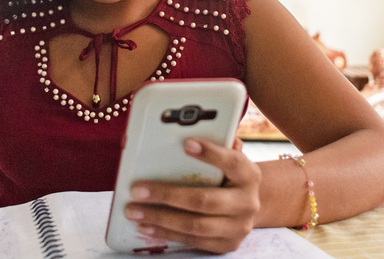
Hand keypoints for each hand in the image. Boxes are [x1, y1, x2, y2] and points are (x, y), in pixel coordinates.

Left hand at [123, 138, 261, 253]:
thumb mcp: (228, 160)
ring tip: (134, 211)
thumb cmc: (228, 178)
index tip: (185, 143)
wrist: (248, 208)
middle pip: (204, 200)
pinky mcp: (226, 245)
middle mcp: (247, 202)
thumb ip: (215, 147)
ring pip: (195, 225)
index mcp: (249, 175)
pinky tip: (147, 226)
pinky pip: (193, 241)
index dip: (210, 153)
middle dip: (166, 195)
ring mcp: (238, 227)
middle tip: (137, 189)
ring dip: (160, 219)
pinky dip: (167, 234)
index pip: (232, 162)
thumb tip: (184, 137)